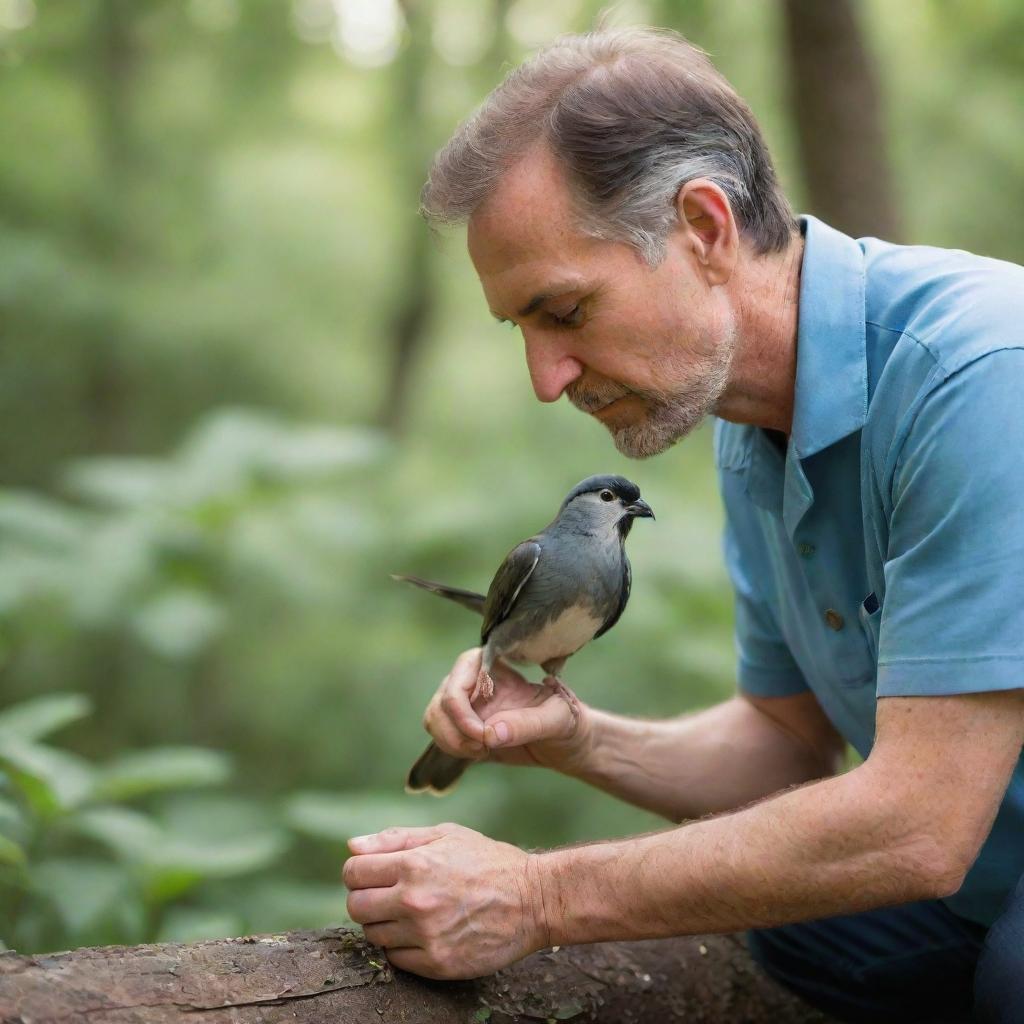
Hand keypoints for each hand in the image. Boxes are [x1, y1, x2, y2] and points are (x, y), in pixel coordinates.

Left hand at [342, 822, 548, 978]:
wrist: (532, 900)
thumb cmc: (488, 861)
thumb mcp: (446, 835)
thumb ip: (395, 839)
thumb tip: (352, 846)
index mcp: (414, 864)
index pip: (353, 872)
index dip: (358, 871)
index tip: (371, 873)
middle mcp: (415, 901)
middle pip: (356, 906)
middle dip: (365, 898)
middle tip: (388, 895)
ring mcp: (425, 935)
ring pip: (373, 934)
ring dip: (384, 923)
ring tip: (411, 912)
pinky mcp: (437, 963)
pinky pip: (395, 959)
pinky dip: (402, 946)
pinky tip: (424, 932)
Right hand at [423, 648, 593, 772]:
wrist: (567, 742)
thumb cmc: (567, 720)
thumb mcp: (558, 719)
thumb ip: (527, 723)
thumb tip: (490, 732)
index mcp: (492, 663)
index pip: (457, 681)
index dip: (461, 711)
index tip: (482, 735)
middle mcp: (473, 679)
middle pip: (441, 702)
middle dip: (456, 731)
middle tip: (483, 748)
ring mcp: (465, 702)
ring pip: (434, 719)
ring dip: (451, 741)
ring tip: (482, 750)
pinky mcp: (463, 725)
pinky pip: (440, 734)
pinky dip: (452, 748)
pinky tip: (480, 752)